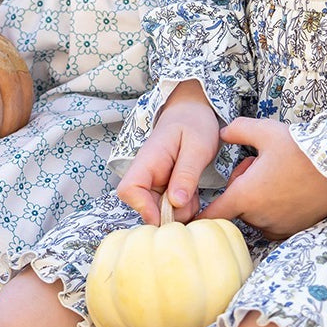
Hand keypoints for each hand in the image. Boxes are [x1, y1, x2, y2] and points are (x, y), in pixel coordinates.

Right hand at [116, 83, 220, 224]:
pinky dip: (183, 207)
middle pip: (145, 206)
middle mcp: (146, 174)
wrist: (193, 112)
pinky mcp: (163, 187)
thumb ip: (186, 174)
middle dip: (170, 213)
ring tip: (195, 193)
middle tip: (193, 201)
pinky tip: (193, 194)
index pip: (128, 190)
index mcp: (148, 160)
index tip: (166, 215)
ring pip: (159, 210)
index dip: (143, 207)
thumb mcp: (197, 147)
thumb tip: (176, 203)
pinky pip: (170, 207)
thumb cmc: (194, 123)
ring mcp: (154, 182)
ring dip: (179, 211)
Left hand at [199, 117, 326, 238]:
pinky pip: (271, 223)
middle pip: (235, 209)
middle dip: (239, 189)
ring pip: (254, 216)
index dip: (201, 214)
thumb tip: (221, 134)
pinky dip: (272, 210)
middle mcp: (258, 217)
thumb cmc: (299, 148)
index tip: (196, 211)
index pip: (212, 216)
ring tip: (274, 175)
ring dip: (256, 200)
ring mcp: (277, 226)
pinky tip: (285, 189)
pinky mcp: (293, 229)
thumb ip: (236, 130)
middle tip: (256, 165)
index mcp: (245, 196)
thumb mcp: (264, 130)